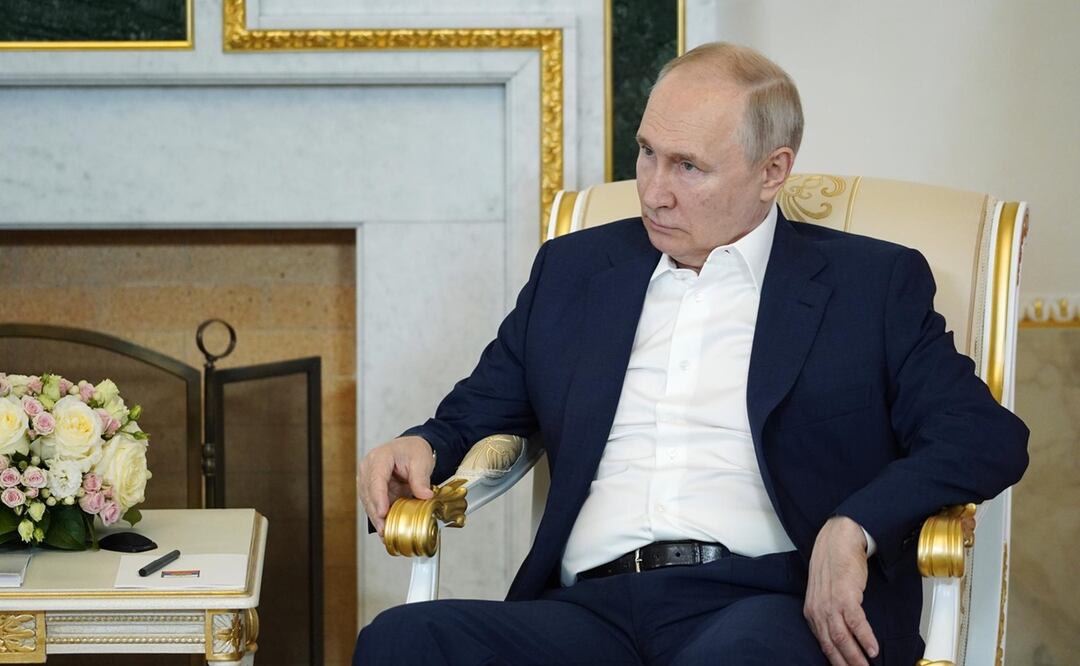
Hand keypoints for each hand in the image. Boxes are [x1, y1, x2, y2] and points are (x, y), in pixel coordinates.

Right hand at [357, 436, 435, 536]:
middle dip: (376, 514)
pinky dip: (380, 517)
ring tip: (386, 534)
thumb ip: (421, 479)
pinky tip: (386, 530)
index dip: (378, 497)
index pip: (376, 479)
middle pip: (369, 494)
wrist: (410, 449)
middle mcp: (368, 468)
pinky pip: (374, 505)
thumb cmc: (413, 451)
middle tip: (385, 531)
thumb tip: (425, 496)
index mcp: (379, 457)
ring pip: (369, 502)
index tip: (382, 513)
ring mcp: (367, 479)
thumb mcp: (421, 461)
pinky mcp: (370, 490)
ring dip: (377, 519)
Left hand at [804, 516, 878, 664]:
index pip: (822, 643)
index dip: (834, 660)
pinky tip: (873, 649)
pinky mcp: (845, 596)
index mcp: (812, 611)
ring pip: (842, 638)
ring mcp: (830, 604)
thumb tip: (841, 635)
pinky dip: (865, 639)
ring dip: (856, 657)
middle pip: (831, 645)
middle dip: (845, 664)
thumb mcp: (824, 592)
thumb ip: (828, 613)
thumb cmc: (834, 565)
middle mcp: (818, 610)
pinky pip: (856, 623)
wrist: (838, 540)